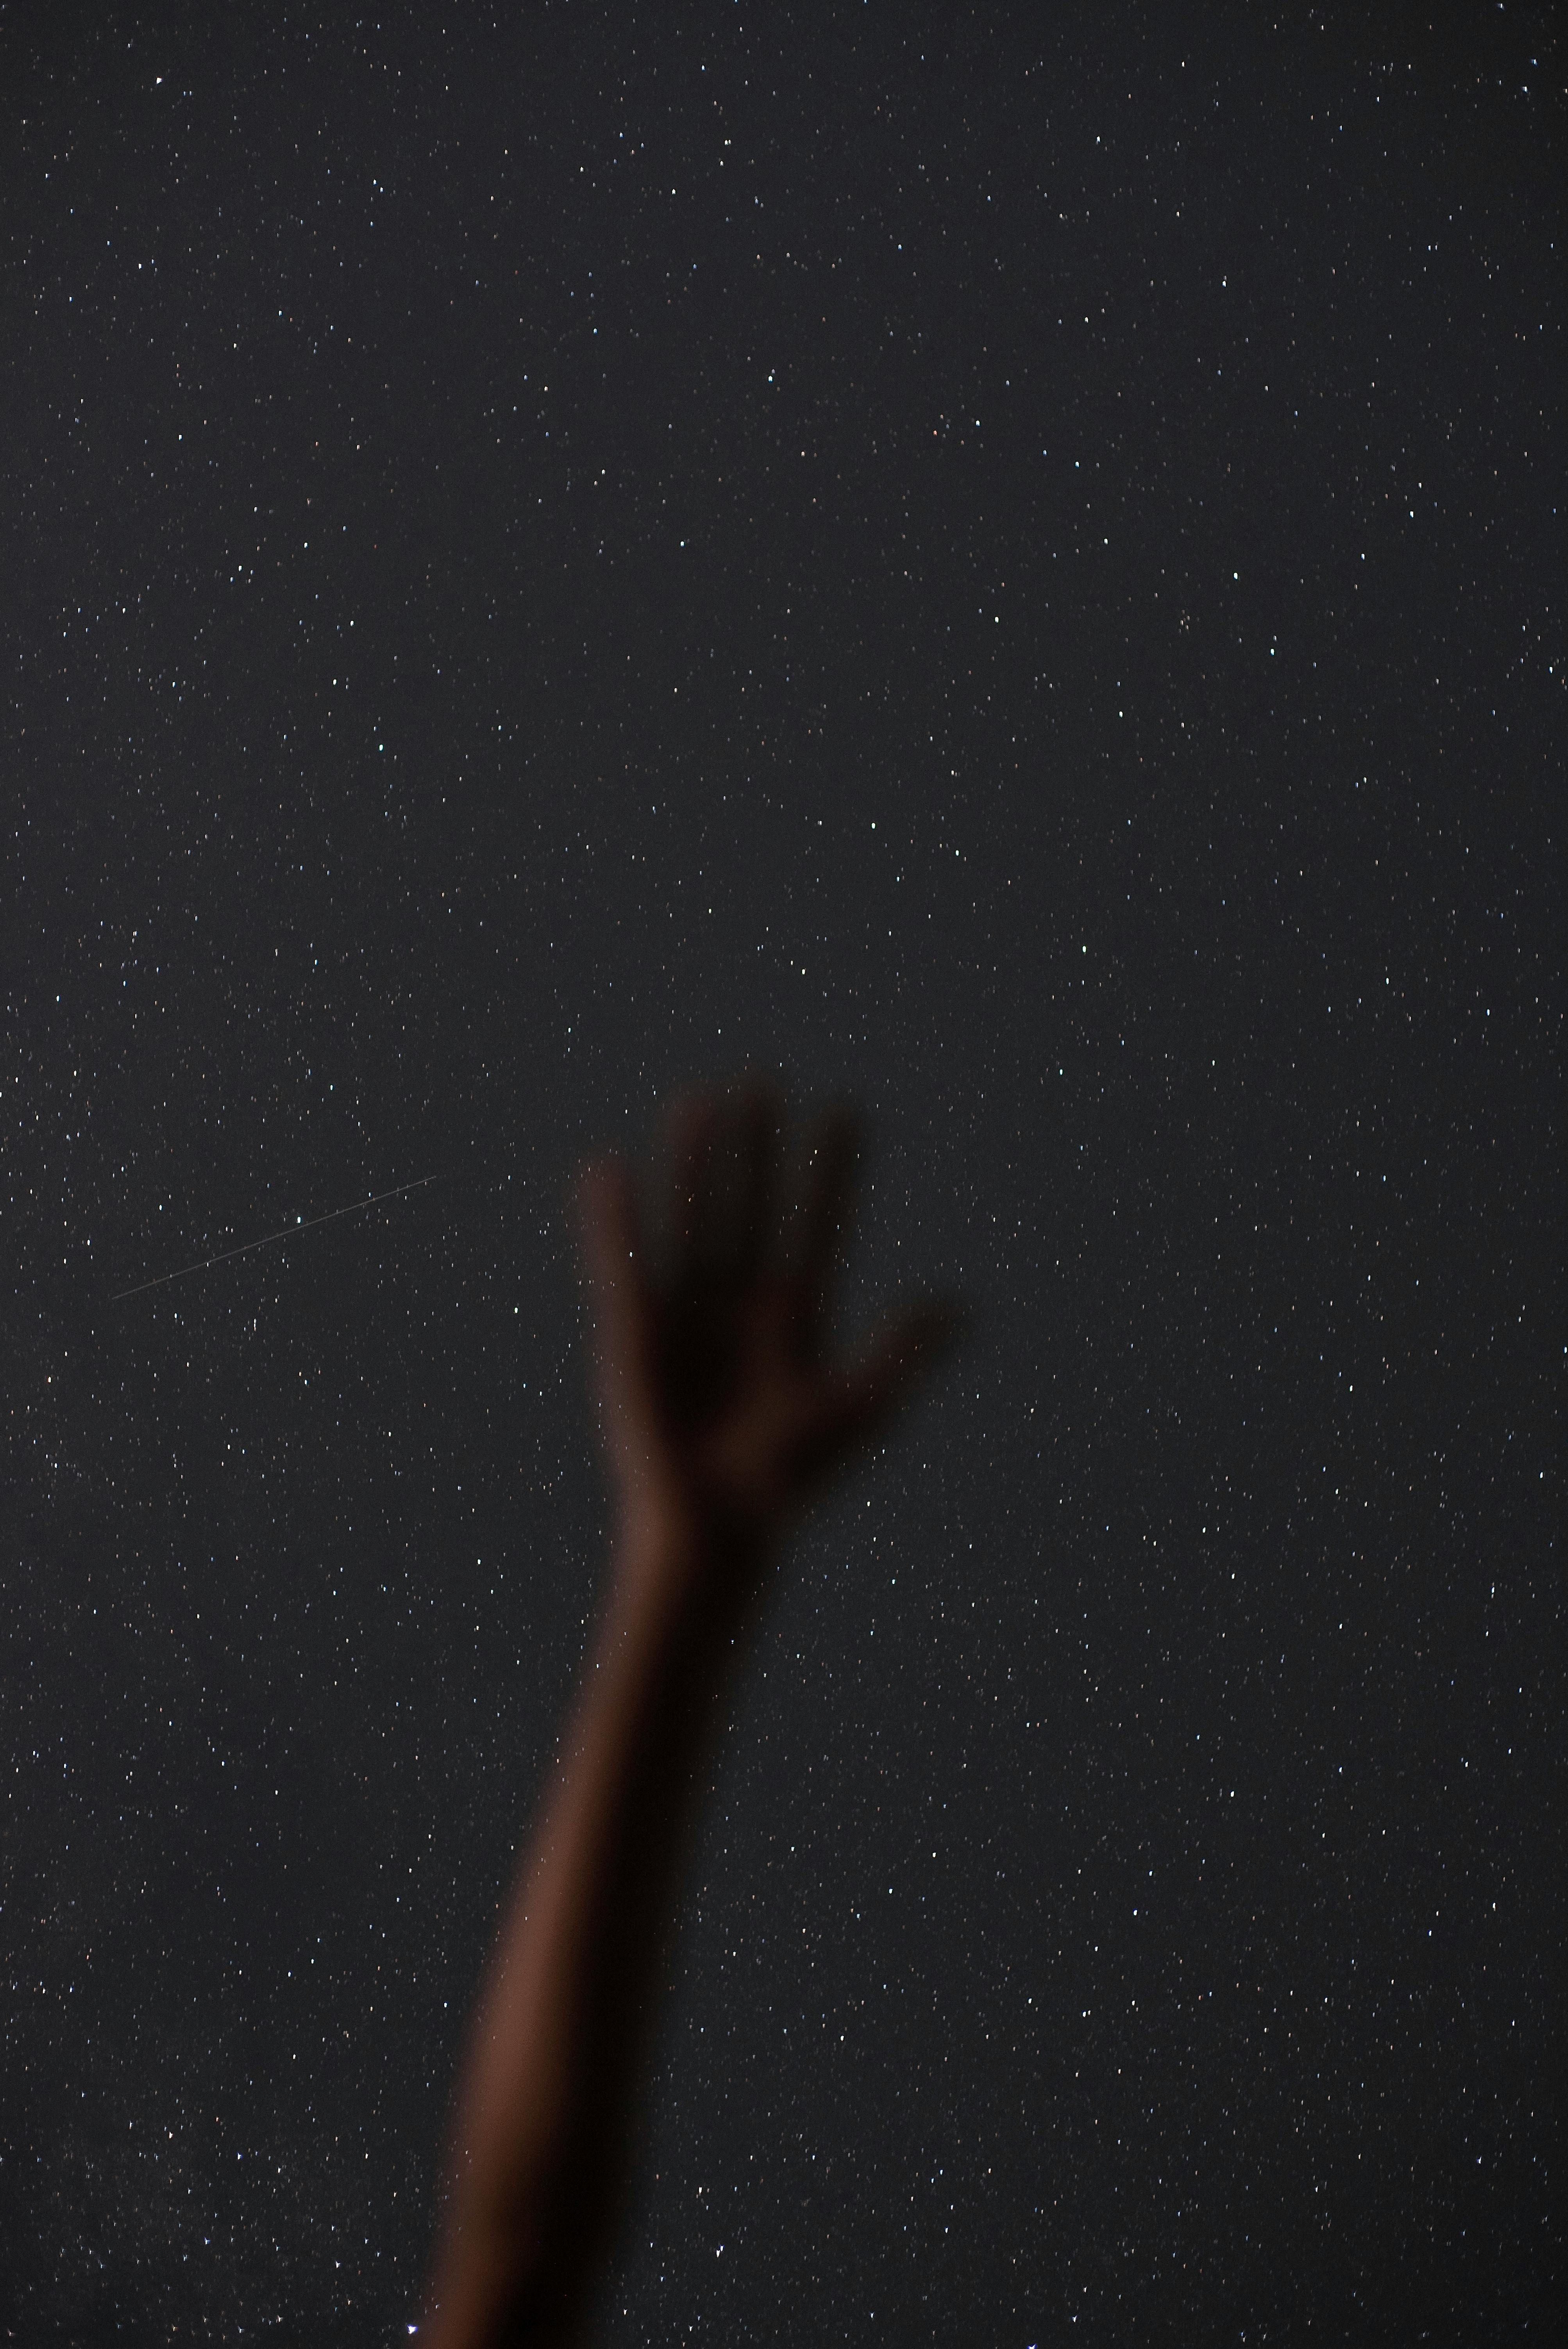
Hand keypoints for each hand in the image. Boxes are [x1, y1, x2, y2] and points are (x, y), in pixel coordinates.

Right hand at [578, 1079, 960, 1572]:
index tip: (845, 1111)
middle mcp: (742, 1301)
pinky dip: (614, 1218)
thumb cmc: (789, 1480)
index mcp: (796, 1314)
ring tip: (705, 1100)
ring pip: (697, 1217)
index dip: (832, 1171)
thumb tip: (956, 1304)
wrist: (715, 1526)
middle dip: (760, 1147)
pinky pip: (625, 1260)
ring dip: (698, 1162)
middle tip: (764, 1080)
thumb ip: (899, 1353)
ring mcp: (689, 1310)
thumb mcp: (856, 1410)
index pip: (818, 1223)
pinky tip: (608, 1167)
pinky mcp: (635, 1330)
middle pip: (754, 1205)